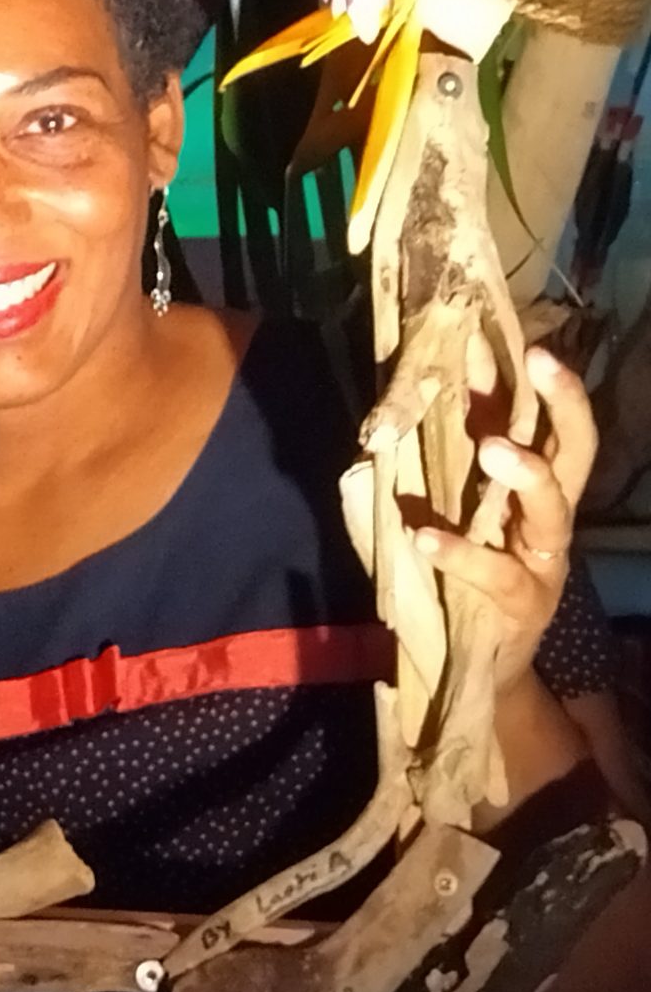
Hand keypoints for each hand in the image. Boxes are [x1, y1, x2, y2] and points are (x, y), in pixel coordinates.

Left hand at [414, 345, 596, 693]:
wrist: (478, 655)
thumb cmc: (461, 564)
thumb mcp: (449, 498)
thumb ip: (439, 451)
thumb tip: (416, 385)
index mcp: (531, 482)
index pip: (544, 421)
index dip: (537, 379)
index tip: (518, 335)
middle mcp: (548, 514)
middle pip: (574, 452)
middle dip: (564, 404)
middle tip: (539, 362)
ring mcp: (543, 560)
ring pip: (553, 511)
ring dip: (528, 475)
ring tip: (493, 449)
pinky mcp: (522, 604)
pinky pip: (496, 575)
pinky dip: (460, 554)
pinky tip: (423, 537)